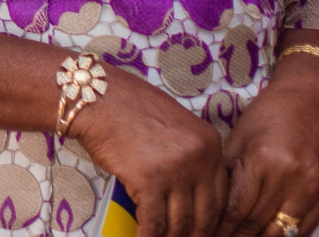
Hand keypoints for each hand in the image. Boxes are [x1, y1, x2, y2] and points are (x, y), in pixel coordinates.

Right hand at [65, 66, 226, 236]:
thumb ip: (189, 154)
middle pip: (205, 214)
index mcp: (209, 142)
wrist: (96, 96)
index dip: (210, 221)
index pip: (221, 196)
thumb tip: (191, 192)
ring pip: (179, 224)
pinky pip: (154, 222)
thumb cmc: (128, 107)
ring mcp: (175, 169)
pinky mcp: (149, 180)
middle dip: (192, 234)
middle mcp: (199, 156)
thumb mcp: (174, 124)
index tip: (199, 230)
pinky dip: (148, 236)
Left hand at [211, 62, 318, 236]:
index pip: (237, 209)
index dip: (221, 228)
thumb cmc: (271, 113)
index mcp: (262, 160)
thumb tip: (214, 207)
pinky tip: (269, 235)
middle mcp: (289, 177)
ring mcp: (311, 188)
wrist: (311, 99)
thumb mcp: (239, 137)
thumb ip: (229, 173)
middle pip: (257, 224)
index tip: (210, 233)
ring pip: (281, 233)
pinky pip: (304, 229)